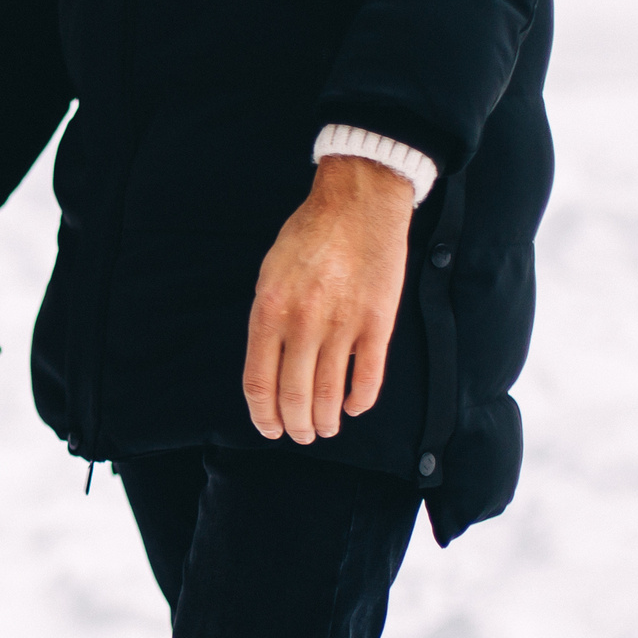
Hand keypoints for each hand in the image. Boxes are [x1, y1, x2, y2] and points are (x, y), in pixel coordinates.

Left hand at [242, 155, 414, 442]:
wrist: (358, 201)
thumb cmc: (309, 235)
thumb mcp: (269, 274)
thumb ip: (267, 321)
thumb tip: (269, 368)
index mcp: (269, 311)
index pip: (259, 383)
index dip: (264, 416)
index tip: (270, 429)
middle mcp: (303, 323)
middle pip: (294, 396)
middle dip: (296, 426)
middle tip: (300, 435)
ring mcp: (342, 324)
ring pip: (331, 394)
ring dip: (326, 420)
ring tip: (325, 428)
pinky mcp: (378, 322)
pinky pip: (369, 376)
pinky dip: (361, 400)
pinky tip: (355, 408)